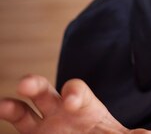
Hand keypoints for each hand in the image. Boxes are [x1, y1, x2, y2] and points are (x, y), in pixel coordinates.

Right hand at [0, 75, 150, 133]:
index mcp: (83, 105)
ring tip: (3, 105)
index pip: (77, 91)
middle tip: (25, 84)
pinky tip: (0, 113)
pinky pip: (17, 125)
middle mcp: (59, 109)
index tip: (71, 101)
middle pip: (45, 90)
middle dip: (35, 84)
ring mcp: (43, 123)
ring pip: (23, 110)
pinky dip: (8, 119)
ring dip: (12, 105)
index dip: (73, 92)